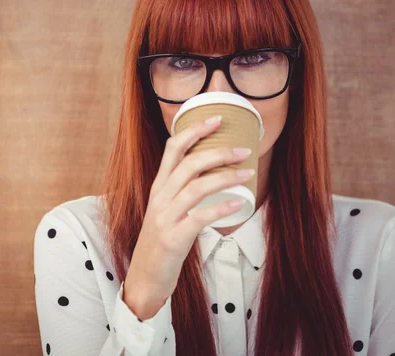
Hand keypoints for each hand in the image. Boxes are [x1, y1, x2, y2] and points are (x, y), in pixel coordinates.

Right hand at [123, 115, 254, 318]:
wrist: (145, 276)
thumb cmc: (161, 241)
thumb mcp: (167, 209)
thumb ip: (182, 190)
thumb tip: (214, 171)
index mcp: (159, 187)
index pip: (172, 148)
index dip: (194, 130)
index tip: (217, 119)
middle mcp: (160, 197)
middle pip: (188, 164)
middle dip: (218, 152)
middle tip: (243, 150)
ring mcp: (165, 218)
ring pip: (196, 187)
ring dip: (225, 177)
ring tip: (248, 173)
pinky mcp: (173, 238)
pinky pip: (200, 218)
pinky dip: (222, 207)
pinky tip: (240, 202)